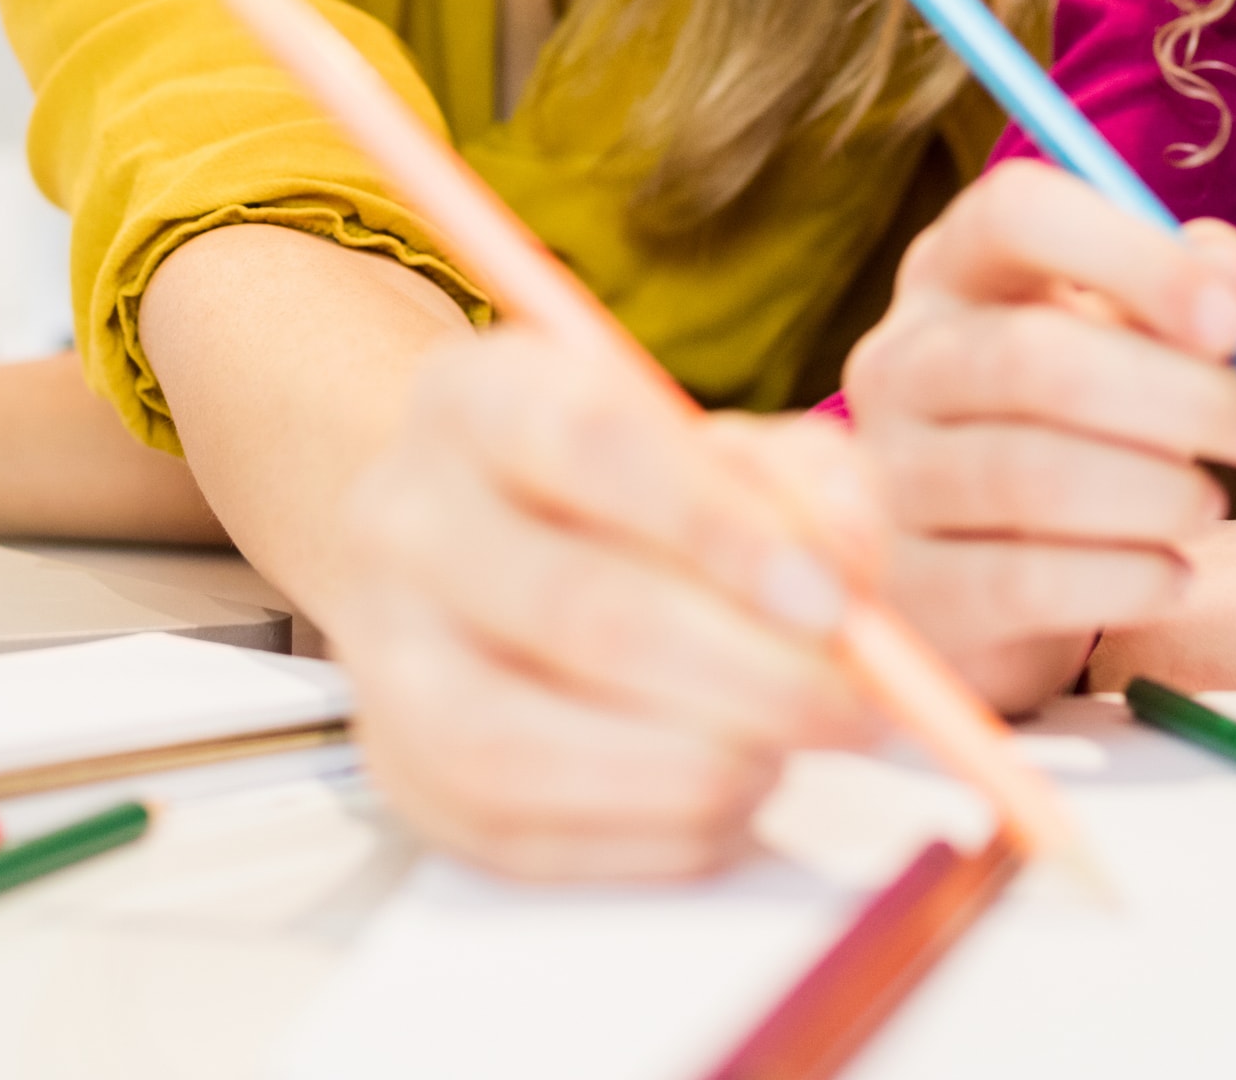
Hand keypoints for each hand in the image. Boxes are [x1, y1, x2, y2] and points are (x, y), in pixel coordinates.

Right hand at [333, 329, 882, 879]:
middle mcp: (402, 516)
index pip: (592, 440)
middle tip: (853, 702)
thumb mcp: (726, 449)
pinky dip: (652, 834)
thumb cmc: (629, 500)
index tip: (831, 599)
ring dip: (693, 765)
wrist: (483, 556)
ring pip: (524, 743)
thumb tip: (847, 566)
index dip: (720, 526)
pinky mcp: (403, 776)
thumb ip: (810, 485)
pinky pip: (525, 838)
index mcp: (477, 398)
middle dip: (747, 673)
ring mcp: (383, 658)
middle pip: (573, 606)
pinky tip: (726, 797)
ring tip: (782, 752)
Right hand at [842, 160, 1235, 711]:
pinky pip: (1025, 582)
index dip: (1133, 257)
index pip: (1015, 215)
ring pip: (1032, 476)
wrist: (981, 575)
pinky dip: (1126, 580)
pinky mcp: (904, 588)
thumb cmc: (1071, 424)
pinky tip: (1167, 574)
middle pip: (1030, 356)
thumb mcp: (1124, 335)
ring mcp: (885, 475)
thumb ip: (1191, 288)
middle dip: (1177, 396)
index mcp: (953, 271)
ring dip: (1157, 494)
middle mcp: (900, 361)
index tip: (1234, 323)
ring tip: (1205, 505)